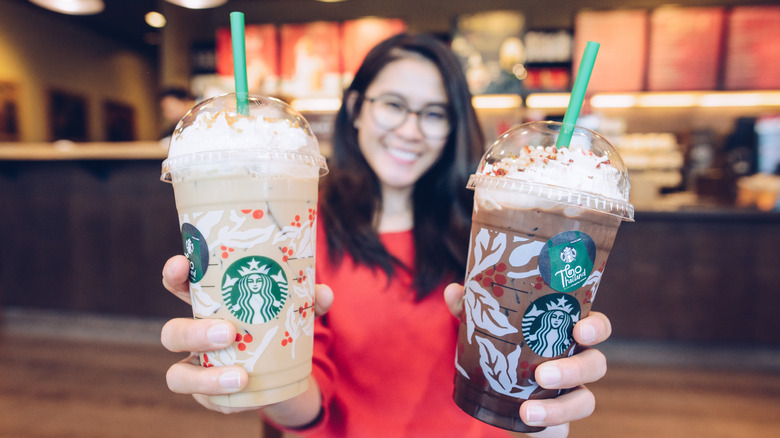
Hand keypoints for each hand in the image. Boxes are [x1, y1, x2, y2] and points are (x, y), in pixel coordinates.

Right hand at [160, 255, 333, 415]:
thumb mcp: (294, 310)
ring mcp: (196, 368)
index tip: (181, 265)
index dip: (174, 275)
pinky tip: (246, 392)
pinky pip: (206, 401)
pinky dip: (226, 397)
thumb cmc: (277, 326)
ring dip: (205, 378)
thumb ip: (308, 301)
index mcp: (209, 305)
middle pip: (172, 333)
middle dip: (193, 333)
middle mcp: (194, 336)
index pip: (180, 285)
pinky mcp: (207, 396)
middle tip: (228, 333)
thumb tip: (322, 293)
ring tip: (240, 376)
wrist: (283, 372)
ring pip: (177, 375)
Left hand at [443, 283, 611, 436]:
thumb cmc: (499, 345)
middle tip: (543, 375)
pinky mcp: (557, 421)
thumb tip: (453, 291)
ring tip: (527, 410)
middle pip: (595, 365)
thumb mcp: (485, 325)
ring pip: (585, 401)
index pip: (597, 327)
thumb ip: (472, 308)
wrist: (490, 389)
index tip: (580, 330)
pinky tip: (528, 426)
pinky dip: (550, 430)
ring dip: (559, 408)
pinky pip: (564, 430)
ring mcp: (569, 394)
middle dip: (574, 370)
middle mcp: (575, 363)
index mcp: (566, 333)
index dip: (596, 328)